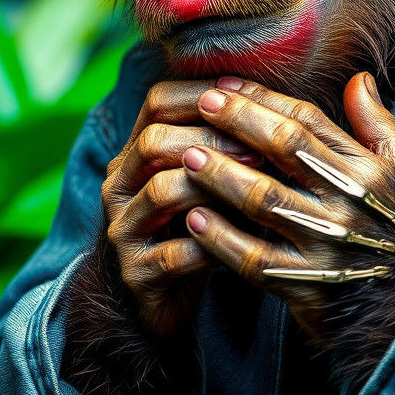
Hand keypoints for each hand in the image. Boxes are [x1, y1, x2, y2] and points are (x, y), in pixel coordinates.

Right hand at [101, 79, 261, 337]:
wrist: (157, 300)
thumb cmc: (193, 228)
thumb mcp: (203, 181)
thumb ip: (222, 146)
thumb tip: (275, 104)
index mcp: (135, 153)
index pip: (158, 102)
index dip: (203, 94)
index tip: (249, 101)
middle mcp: (120, 185)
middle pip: (154, 142)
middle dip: (211, 140)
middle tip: (260, 151)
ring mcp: (124, 230)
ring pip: (161, 192)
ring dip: (213, 186)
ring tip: (256, 189)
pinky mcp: (136, 274)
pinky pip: (173, 254)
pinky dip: (211, 244)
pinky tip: (243, 243)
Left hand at [180, 72, 394, 340]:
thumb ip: (379, 125)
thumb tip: (359, 78)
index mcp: (366, 170)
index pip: (307, 121)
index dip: (262, 99)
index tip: (225, 86)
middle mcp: (346, 202)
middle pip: (283, 149)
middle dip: (238, 122)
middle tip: (201, 105)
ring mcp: (326, 244)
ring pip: (264, 200)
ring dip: (221, 176)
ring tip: (187, 156)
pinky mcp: (307, 287)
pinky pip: (255, 259)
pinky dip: (221, 239)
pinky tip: (194, 220)